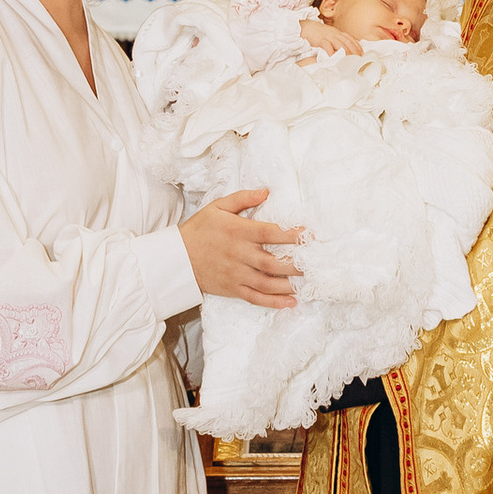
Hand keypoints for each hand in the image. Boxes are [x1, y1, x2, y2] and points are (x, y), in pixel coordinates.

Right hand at [183, 187, 302, 309]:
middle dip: (297, 263)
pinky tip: (291, 302)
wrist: (175, 258)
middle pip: (273, 262)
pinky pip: (256, 298)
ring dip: (290, 284)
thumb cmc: (199, 229)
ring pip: (267, 283)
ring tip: (309, 283)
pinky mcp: (232, 289)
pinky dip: (274, 302)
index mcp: (238, 232)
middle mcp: (239, 255)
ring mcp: (236, 275)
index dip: (291, 234)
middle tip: (317, 263)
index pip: (269, 233)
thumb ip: (243, 198)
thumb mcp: (217, 207)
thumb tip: (266, 191)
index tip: (309, 234)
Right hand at [297, 11, 358, 53]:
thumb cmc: (316, 32)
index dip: (357, 45)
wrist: (304, 27)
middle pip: (347, 42)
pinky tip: (334, 58)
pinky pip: (327, 46)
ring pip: (340, 44)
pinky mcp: (320, 40)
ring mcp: (328, 36)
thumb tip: (343, 48)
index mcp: (337, 32)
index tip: (362, 53)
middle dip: (354, 50)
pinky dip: (331, 52)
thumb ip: (336, 39)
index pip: (350, 38)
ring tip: (350, 60)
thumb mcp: (329, 34)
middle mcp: (334, 33)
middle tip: (358, 58)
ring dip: (346, 52)